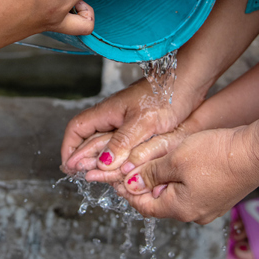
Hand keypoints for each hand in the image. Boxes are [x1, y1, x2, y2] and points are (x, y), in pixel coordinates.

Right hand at [61, 78, 188, 181]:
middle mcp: (113, 115)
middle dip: (81, 158)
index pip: (76, 129)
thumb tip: (102, 164)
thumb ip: (122, 143)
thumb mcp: (144, 122)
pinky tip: (121, 167)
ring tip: (97, 176)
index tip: (68, 168)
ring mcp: (126, 119)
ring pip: (104, 142)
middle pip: (87, 138)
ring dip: (99, 159)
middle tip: (79, 176)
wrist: (190, 81)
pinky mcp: (140, 124)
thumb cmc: (167, 95)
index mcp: (107, 111)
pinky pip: (120, 143)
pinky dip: (117, 156)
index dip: (68, 148)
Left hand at [115, 125, 258, 223]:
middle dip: (142, 186)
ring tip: (151, 164)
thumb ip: (149, 173)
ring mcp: (210, 207)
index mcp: (180, 209)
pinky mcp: (221, 196)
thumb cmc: (217, 154)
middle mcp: (196, 214)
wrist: (257, 151)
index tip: (115, 176)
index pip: (142, 205)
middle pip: (158, 202)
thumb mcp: (174, 160)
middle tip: (129, 169)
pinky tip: (177, 164)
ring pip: (175, 196)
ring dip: (161, 181)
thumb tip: (129, 184)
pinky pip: (191, 191)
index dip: (126, 190)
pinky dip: (179, 180)